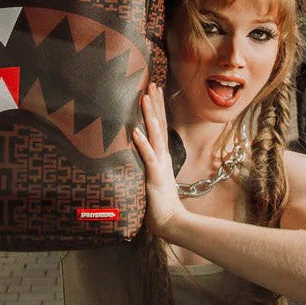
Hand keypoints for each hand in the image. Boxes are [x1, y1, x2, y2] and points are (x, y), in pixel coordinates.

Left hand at [132, 83, 184, 238]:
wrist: (170, 221)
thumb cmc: (159, 202)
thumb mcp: (152, 177)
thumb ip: (148, 163)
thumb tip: (140, 150)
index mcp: (161, 155)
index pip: (159, 126)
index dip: (156, 107)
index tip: (153, 89)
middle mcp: (162, 155)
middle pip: (159, 124)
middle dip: (154, 103)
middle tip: (151, 83)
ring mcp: (159, 165)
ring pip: (154, 135)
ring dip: (150, 116)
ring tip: (144, 98)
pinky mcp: (155, 176)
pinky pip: (148, 158)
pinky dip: (142, 144)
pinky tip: (136, 132)